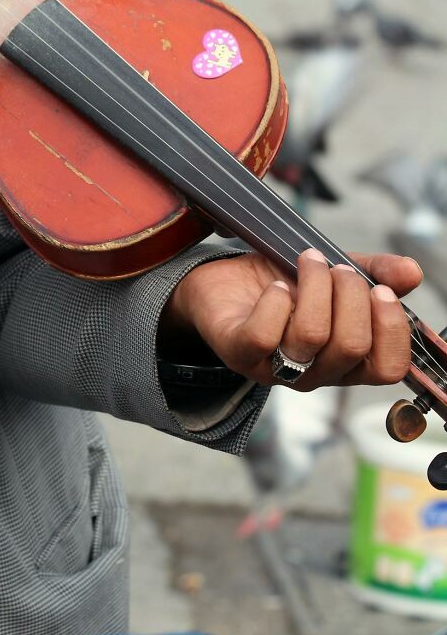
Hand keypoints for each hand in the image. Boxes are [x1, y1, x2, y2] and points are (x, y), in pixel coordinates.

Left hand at [161, 248, 420, 389]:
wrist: (222, 280)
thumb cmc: (281, 281)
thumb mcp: (334, 272)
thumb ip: (374, 271)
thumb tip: (413, 272)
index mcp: (345, 360)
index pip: (387, 368)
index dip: (391, 329)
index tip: (381, 289)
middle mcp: (314, 372)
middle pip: (351, 348)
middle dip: (350, 296)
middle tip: (337, 267)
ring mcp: (275, 368)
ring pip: (311, 337)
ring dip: (315, 288)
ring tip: (307, 261)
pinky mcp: (239, 353)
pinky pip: (265, 336)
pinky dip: (276, 302)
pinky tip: (276, 286)